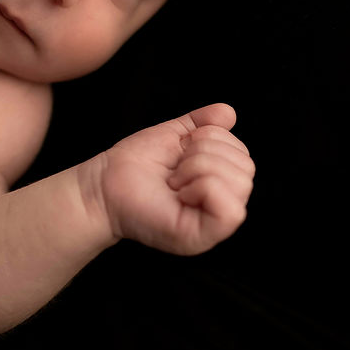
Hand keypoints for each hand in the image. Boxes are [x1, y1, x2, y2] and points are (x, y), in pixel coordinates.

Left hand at [97, 103, 253, 255]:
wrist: (103, 183)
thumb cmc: (135, 163)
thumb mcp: (173, 136)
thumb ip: (201, 124)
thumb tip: (229, 113)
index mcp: (218, 184)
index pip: (243, 155)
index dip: (212, 139)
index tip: (181, 149)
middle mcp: (221, 205)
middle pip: (247, 167)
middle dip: (204, 152)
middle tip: (175, 167)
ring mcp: (214, 224)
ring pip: (240, 183)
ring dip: (198, 168)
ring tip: (174, 180)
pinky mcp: (202, 236)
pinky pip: (231, 211)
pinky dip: (203, 188)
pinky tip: (179, 192)